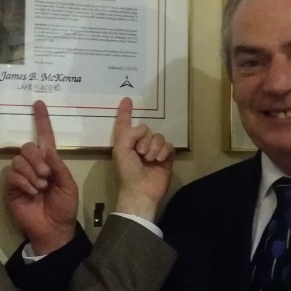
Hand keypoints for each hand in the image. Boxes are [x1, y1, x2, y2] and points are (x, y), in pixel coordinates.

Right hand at [4, 100, 78, 254]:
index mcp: (49, 162)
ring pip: (18, 160)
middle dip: (36, 159)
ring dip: (31, 173)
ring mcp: (21, 177)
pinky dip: (24, 182)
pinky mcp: (11, 188)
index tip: (39, 103)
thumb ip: (58, 166)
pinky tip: (32, 192)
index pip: (44, 136)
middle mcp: (33, 165)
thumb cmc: (64, 207)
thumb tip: (46, 150)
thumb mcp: (68, 184)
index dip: (42, 120)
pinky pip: (12, 175)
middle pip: (27, 147)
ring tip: (41, 187)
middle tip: (46, 176)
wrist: (54, 229)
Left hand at [112, 97, 173, 220]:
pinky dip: (164, 150)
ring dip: (154, 146)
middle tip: (140, 153)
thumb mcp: (121, 150)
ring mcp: (153, 151)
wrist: (141, 191)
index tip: (126, 99)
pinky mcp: (166, 158)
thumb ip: (128, 133)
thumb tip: (143, 129)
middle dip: (144, 140)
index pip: (125, 123)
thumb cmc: (127, 172)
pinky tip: (159, 159)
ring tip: (150, 159)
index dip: (124, 112)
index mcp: (126, 143)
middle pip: (147, 129)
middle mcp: (139, 145)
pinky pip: (168, 145)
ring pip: (158, 136)